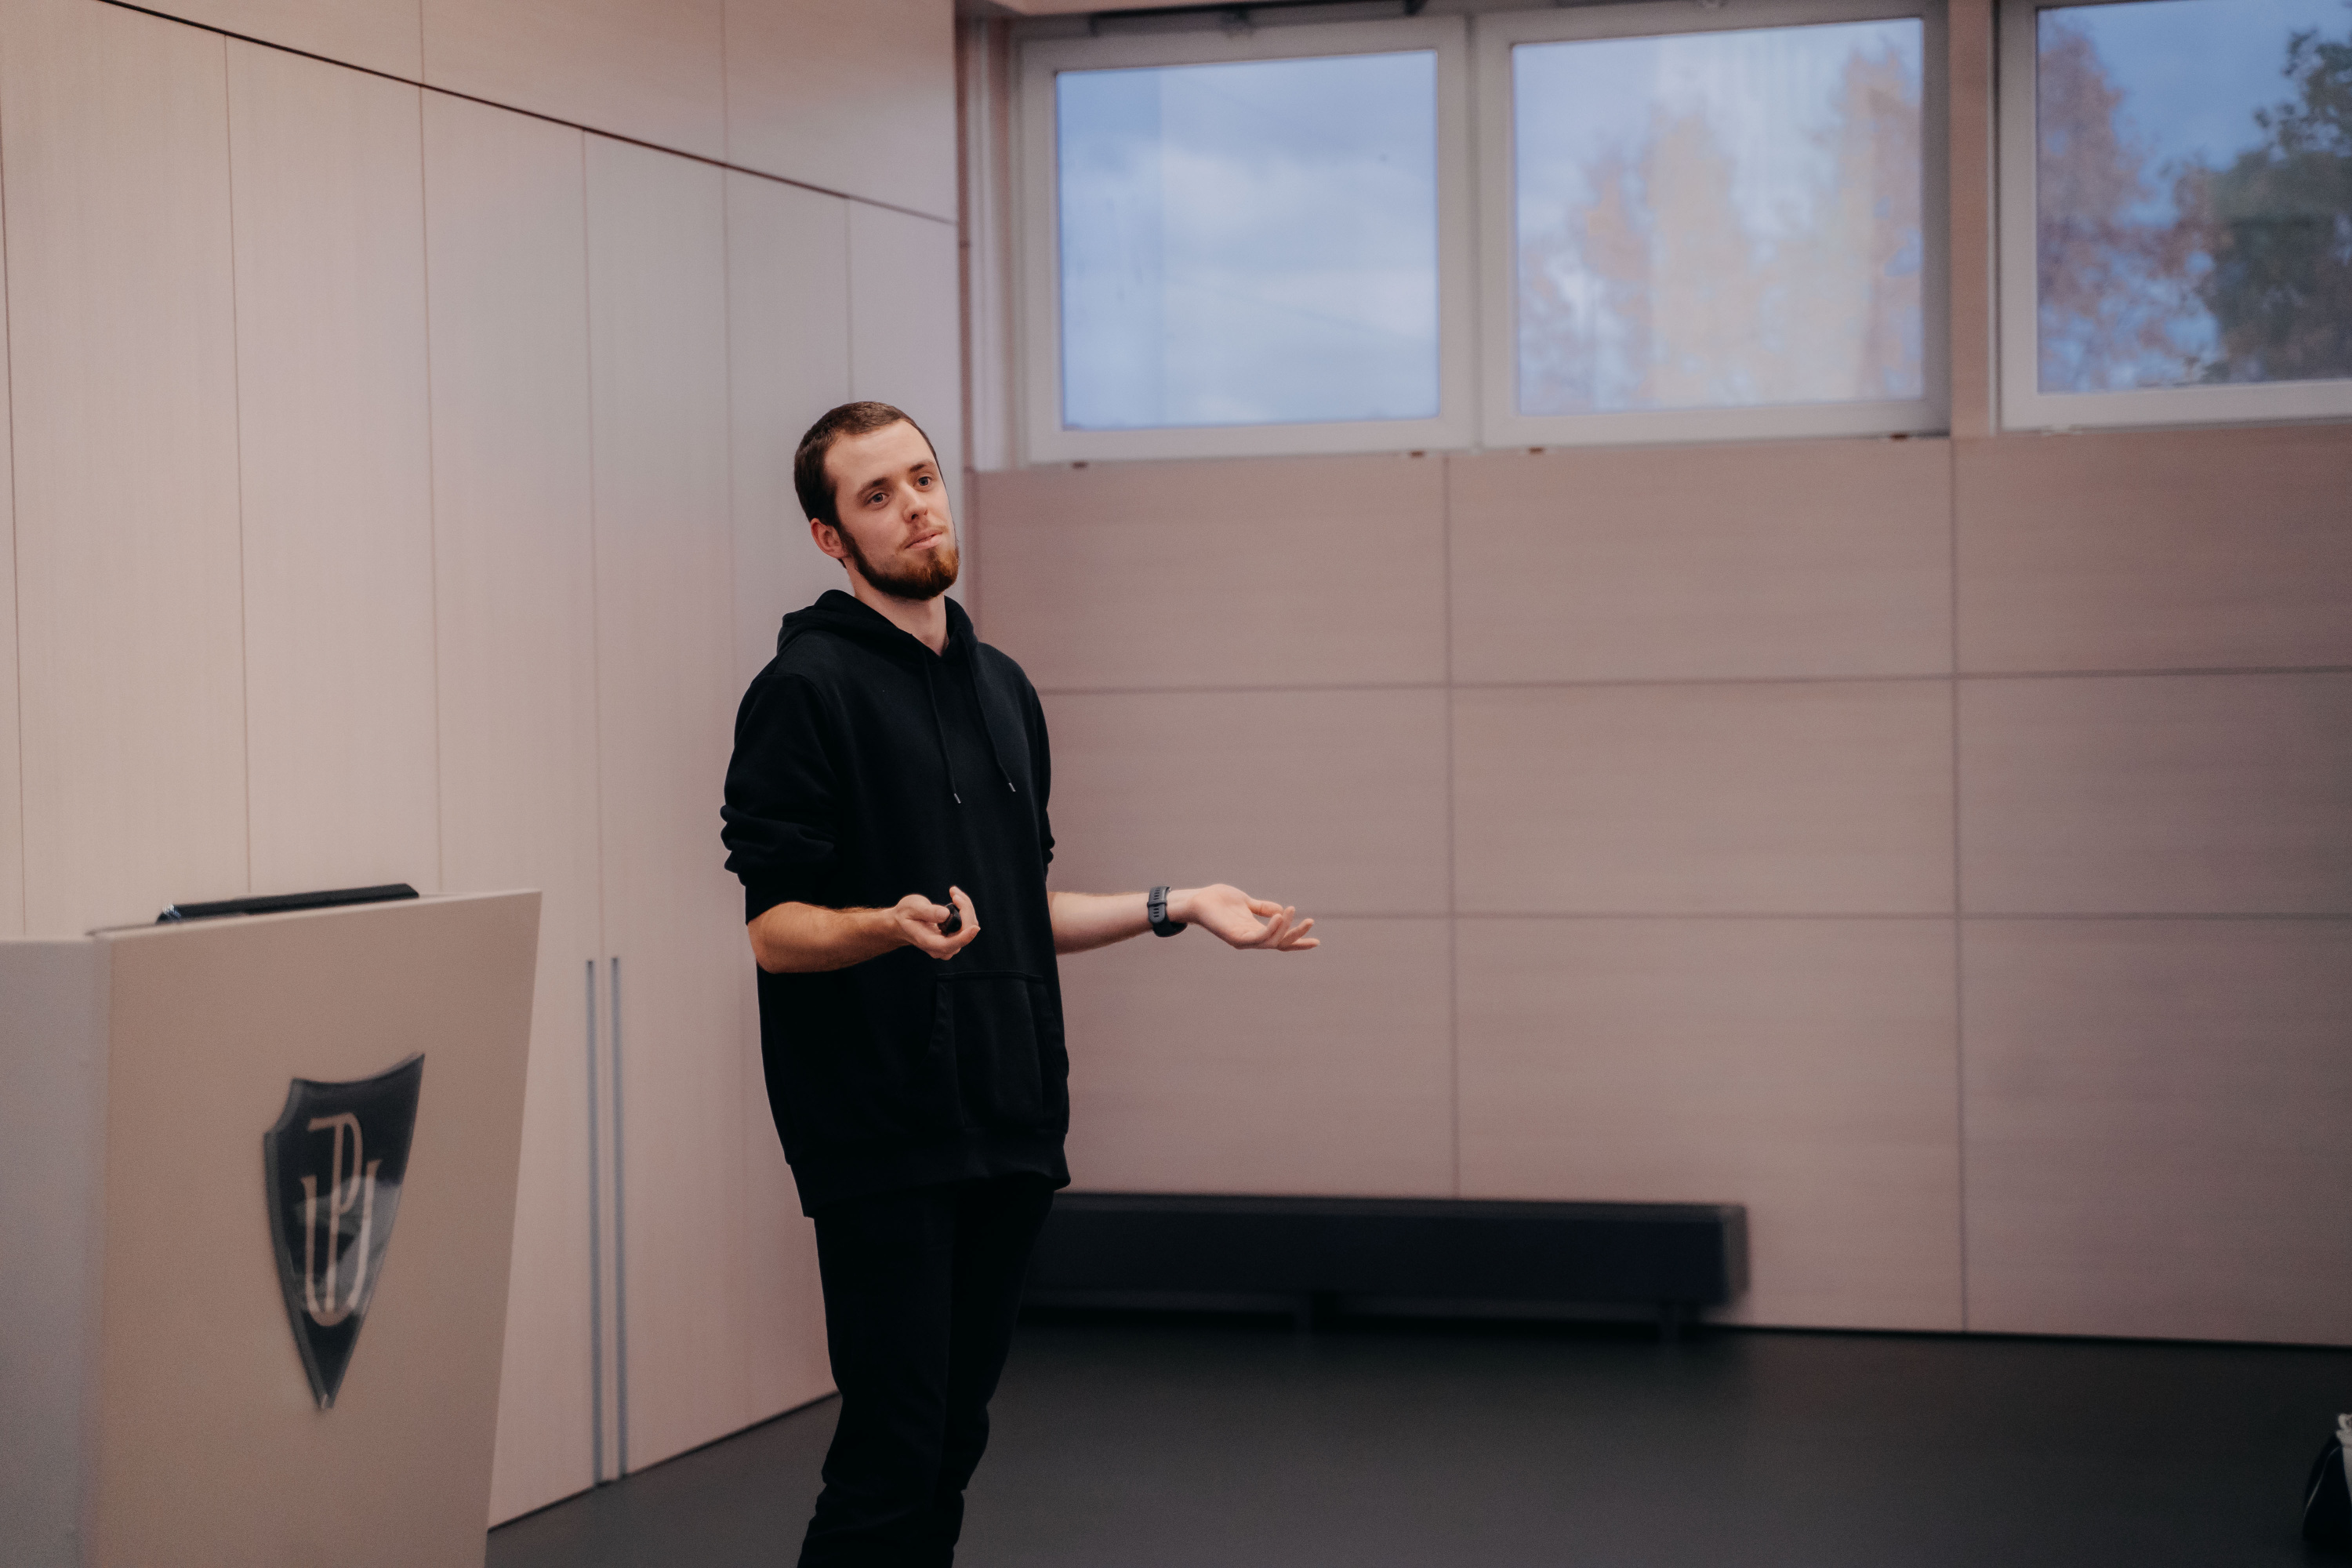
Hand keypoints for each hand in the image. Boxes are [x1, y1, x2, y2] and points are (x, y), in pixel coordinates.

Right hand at [892, 886, 979, 959]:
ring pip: (969, 927)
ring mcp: (949, 944)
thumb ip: (927, 912)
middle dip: (965, 909)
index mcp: (928, 942)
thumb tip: (945, 914)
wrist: (902, 924)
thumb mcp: (911, 908)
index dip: (964, 937)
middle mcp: (941, 948)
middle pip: (964, 932)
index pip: (950, 945)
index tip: (974, 928)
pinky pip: (968, 924)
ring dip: (966, 907)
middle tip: (953, 892)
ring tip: (953, 892)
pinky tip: (955, 899)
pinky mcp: (955, 938)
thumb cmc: (905, 915)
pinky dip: (965, 910)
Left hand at [1175, 884, 1316, 951]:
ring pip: (1271, 942)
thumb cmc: (1219, 901)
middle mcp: (1251, 939)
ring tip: (1290, 911)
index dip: (1299, 942)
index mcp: (1255, 932)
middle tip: (1309, 921)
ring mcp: (1243, 940)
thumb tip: (1281, 909)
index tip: (1317, 941)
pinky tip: (1278, 916)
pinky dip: (1270, 929)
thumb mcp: (1246, 902)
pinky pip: (1258, 938)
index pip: (1281, 941)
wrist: (1198, 900)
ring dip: (1284, 928)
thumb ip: (1262, 907)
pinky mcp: (1235, 937)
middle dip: (1297, 935)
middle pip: (1280, 944)